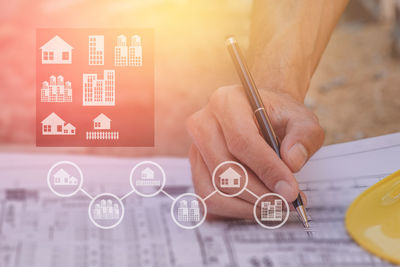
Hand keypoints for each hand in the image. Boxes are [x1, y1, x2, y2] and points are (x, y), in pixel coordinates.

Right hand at [186, 85, 323, 218]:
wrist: (258, 118)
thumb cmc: (278, 118)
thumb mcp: (301, 118)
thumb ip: (304, 136)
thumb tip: (292, 162)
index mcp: (226, 102)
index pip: (241, 141)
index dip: (266, 169)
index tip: (291, 191)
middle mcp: (202, 123)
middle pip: (223, 168)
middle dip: (259, 193)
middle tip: (287, 203)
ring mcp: (195, 149)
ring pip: (213, 190)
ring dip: (247, 206)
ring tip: (276, 206)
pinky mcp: (196, 170)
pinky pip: (208, 200)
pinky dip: (234, 211)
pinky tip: (258, 206)